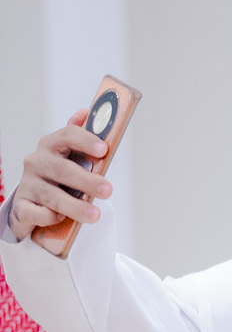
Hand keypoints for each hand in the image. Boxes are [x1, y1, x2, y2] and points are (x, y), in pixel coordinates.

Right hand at [8, 113, 113, 242]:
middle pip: (62, 169)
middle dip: (86, 180)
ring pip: (52, 195)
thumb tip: (84, 113)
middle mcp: (36, 162)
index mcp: (50, 146)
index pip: (66, 136)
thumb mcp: (67, 157)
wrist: (32, 203)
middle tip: (107, 190)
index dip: (85, 141)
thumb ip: (77, 139)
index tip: (103, 150)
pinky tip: (59, 218)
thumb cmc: (56, 178)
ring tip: (95, 215)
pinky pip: (35, 213)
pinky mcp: (22, 208)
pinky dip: (48, 216)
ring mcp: (28, 185)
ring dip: (75, 205)